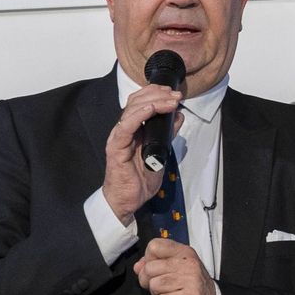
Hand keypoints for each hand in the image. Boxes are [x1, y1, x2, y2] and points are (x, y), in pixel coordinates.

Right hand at [102, 84, 185, 222]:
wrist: (127, 200)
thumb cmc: (139, 180)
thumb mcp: (161, 152)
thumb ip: (167, 134)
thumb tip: (178, 117)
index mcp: (133, 129)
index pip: (140, 102)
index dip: (156, 94)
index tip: (173, 93)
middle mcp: (124, 130)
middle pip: (136, 101)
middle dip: (157, 94)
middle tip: (175, 95)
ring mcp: (119, 137)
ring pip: (132, 110)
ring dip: (153, 102)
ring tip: (170, 101)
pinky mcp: (116, 147)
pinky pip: (126, 127)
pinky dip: (138, 115)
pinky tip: (150, 109)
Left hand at [134, 237, 215, 294]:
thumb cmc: (190, 285)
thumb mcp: (176, 268)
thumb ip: (155, 263)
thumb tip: (138, 267)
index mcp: (184, 252)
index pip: (154, 246)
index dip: (148, 259)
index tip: (156, 267)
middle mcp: (189, 264)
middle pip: (150, 268)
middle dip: (149, 281)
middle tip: (161, 286)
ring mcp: (191, 281)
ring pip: (154, 285)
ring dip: (157, 294)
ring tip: (170, 293)